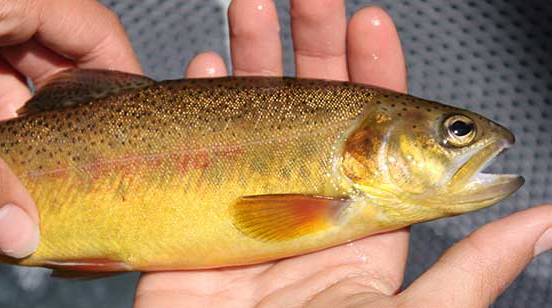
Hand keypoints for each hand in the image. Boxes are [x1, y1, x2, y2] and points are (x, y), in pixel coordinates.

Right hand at [134, 1, 549, 306]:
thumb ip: (468, 270)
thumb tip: (540, 223)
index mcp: (360, 225)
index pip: (375, 134)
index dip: (373, 73)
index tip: (368, 24)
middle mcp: (304, 208)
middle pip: (309, 113)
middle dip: (309, 48)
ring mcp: (246, 210)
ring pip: (251, 120)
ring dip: (250, 61)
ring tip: (249, 10)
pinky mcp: (194, 225)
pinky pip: (194, 153)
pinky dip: (194, 104)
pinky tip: (203, 68)